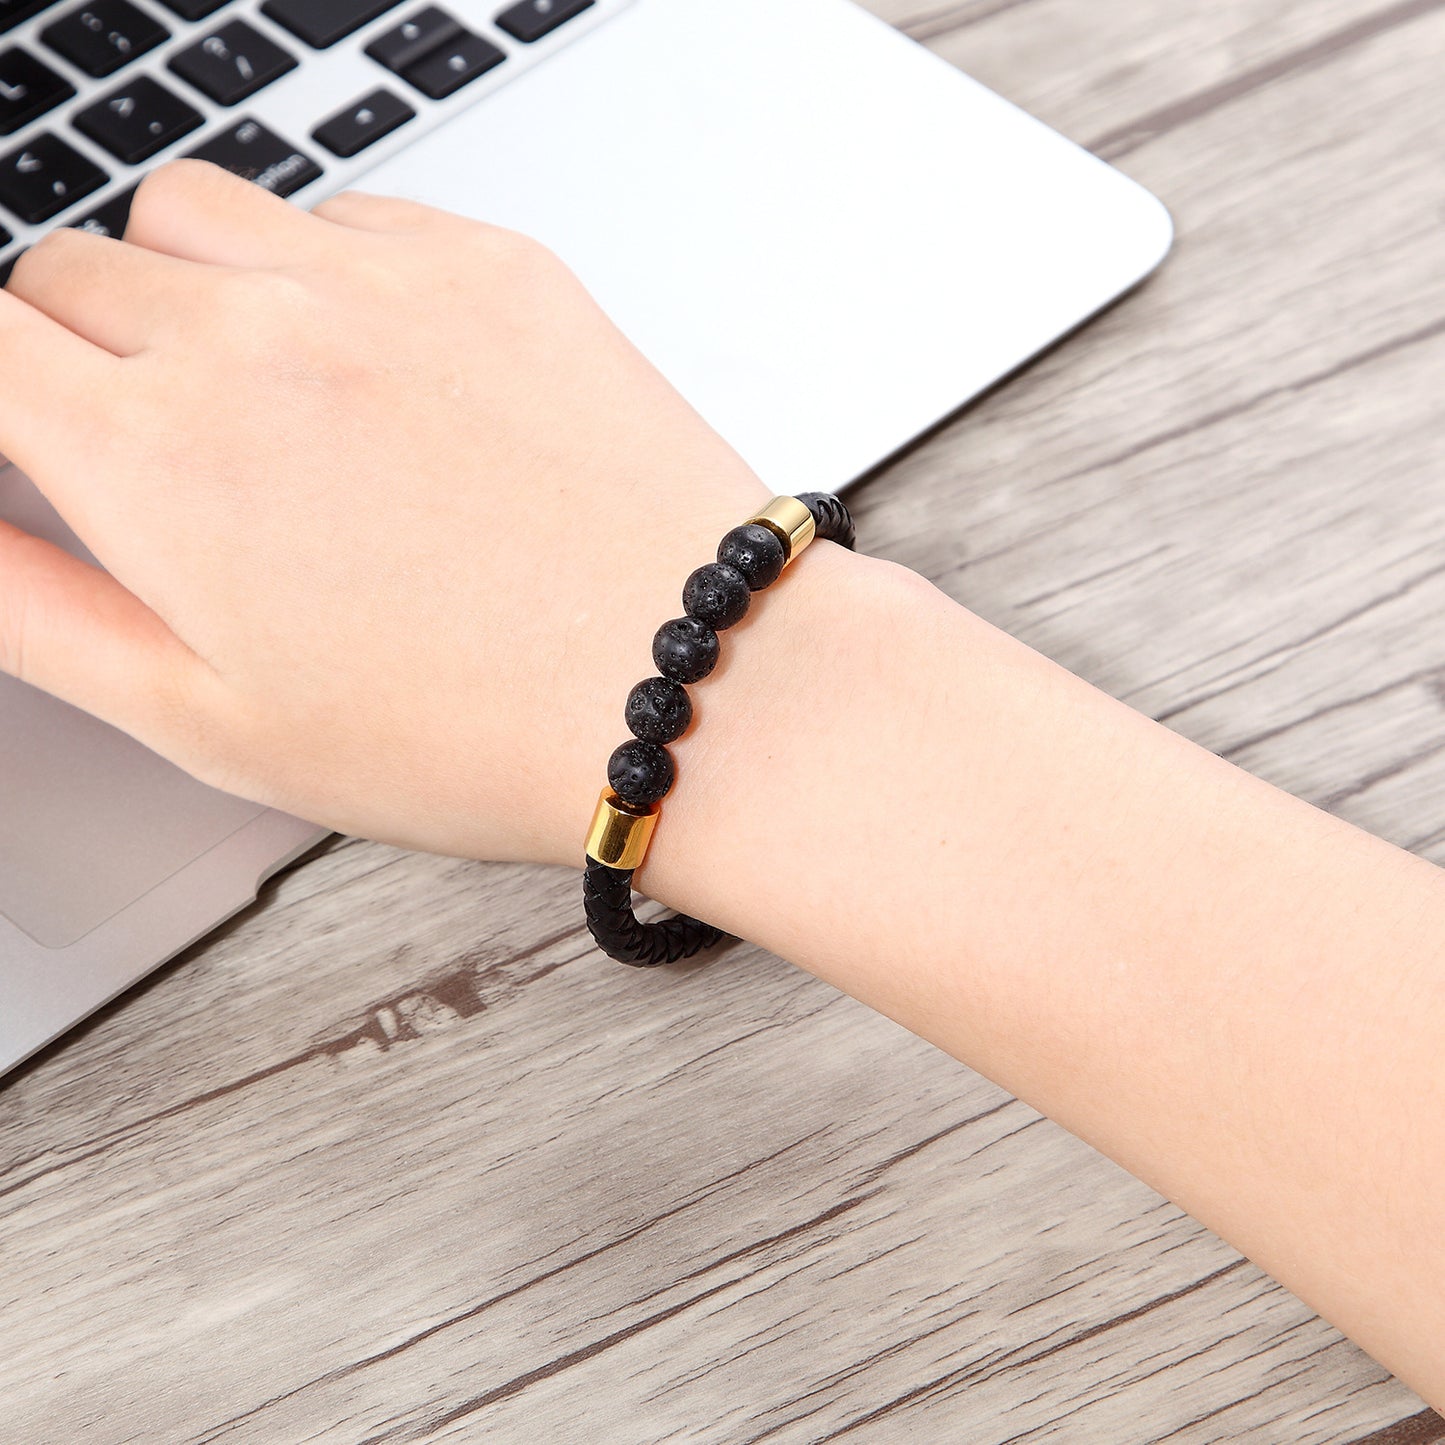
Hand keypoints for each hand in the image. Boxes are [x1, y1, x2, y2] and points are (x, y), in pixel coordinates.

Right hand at [0, 160, 780, 864]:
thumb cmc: (471, 728)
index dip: (0, 390)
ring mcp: (378, 283)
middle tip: (165, 451)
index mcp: (156, 456)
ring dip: (189, 287)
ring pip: (197, 213)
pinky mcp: (489, 264)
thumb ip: (38, 611)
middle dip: (81, 350)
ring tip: (263, 398)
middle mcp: (252, 336)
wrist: (686, 677)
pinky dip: (323, 272)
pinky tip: (383, 374)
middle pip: (74, 271)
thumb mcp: (213, 722)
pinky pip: (348, 218)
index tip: (37, 436)